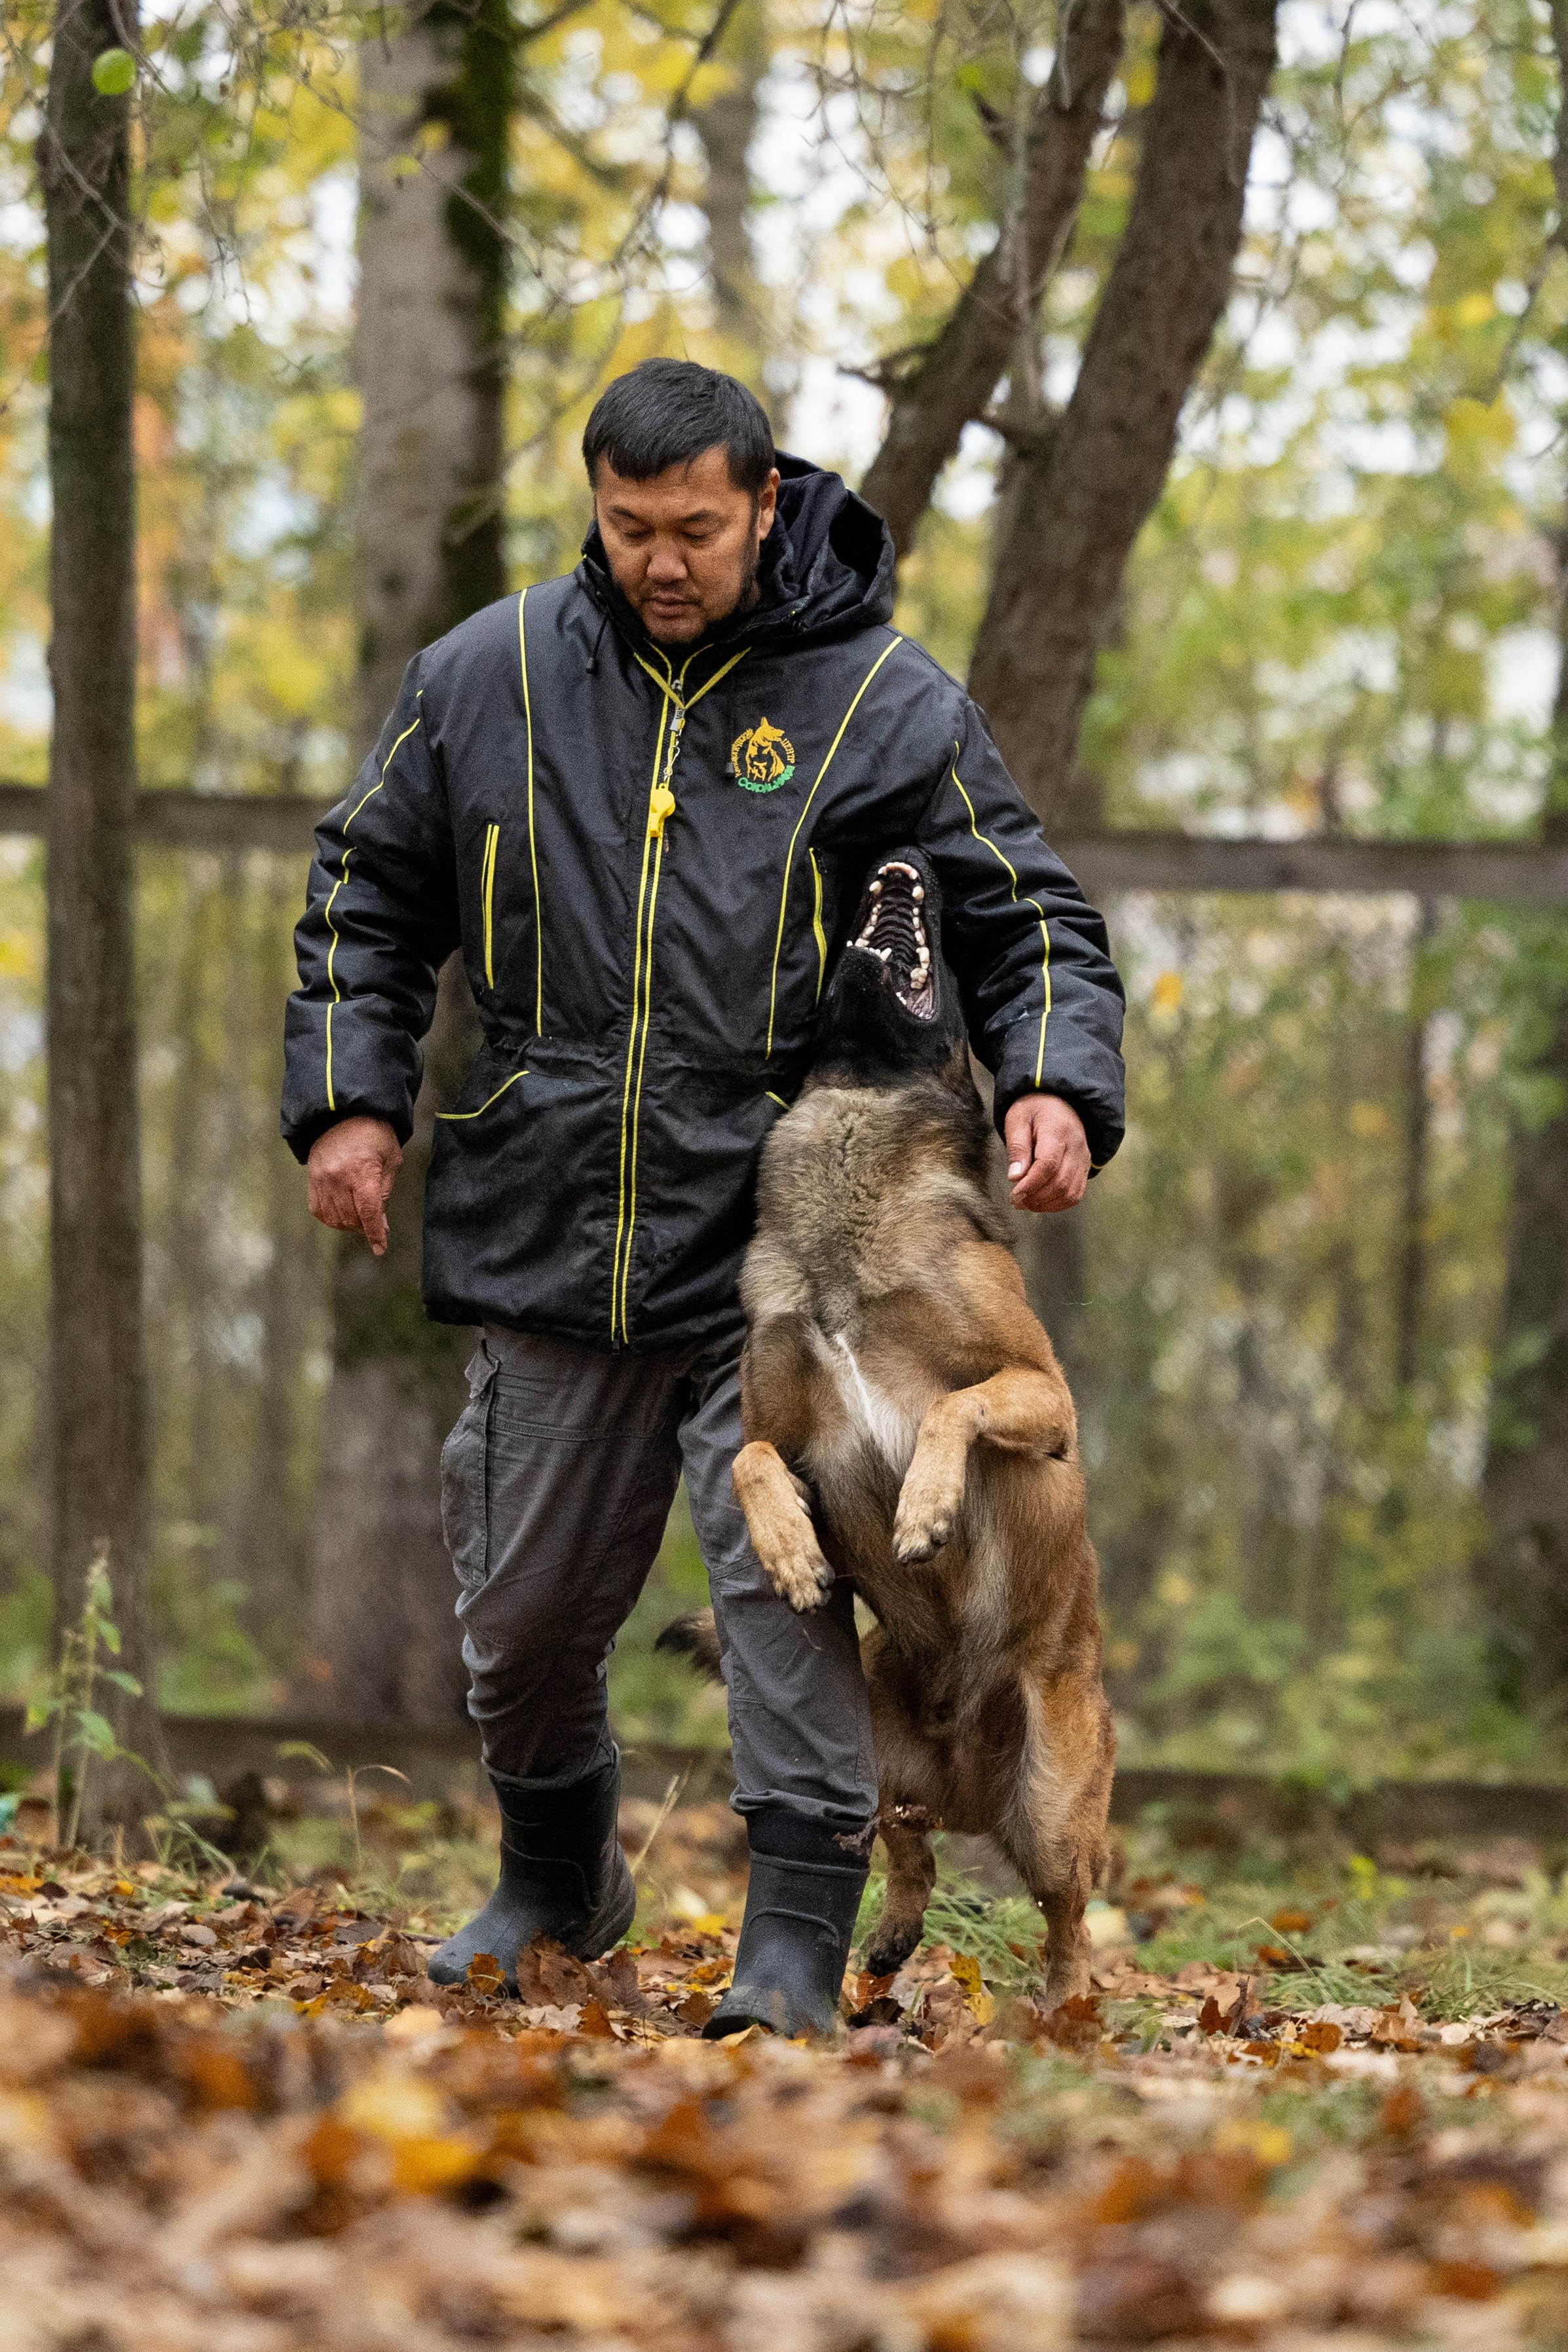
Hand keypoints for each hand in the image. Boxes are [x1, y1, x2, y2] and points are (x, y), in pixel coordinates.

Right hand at [307, 1116, 402, 1255]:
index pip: (369, 1212)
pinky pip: (319, 1210)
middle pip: (351, 1218)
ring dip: (349, 1225)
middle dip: (365, 1227)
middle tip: (374, 1225)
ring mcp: (322, 1179)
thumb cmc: (374, 1135)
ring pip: (334, 1218)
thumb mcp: (391, 1159)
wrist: (343, 1113)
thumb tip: (381, 1225)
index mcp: (362, 1171)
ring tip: (360, 1218)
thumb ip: (385, 1192)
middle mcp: (339, 1177)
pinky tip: (343, 1214)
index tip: (380, 1248)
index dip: (375, 1234)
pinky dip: (331, 1218)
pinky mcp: (312, 1179)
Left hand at [1003, 1094, 1088, 1212]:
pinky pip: (1075, 1194)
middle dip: (1036, 1197)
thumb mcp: (1018, 1120)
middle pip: (1060, 1182)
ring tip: (1025, 1202)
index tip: (1014, 1193)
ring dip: (1046, 1204)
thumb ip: (1017, 1147)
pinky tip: (1040, 1202)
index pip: (1048, 1164)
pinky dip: (1057, 1204)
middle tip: (1015, 1200)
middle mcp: (1076, 1146)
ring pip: (1070, 1193)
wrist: (1059, 1102)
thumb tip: (1015, 1177)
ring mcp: (1083, 1159)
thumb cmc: (1034, 1110)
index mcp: (1058, 1130)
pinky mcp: (1085, 1168)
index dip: (1031, 1183)